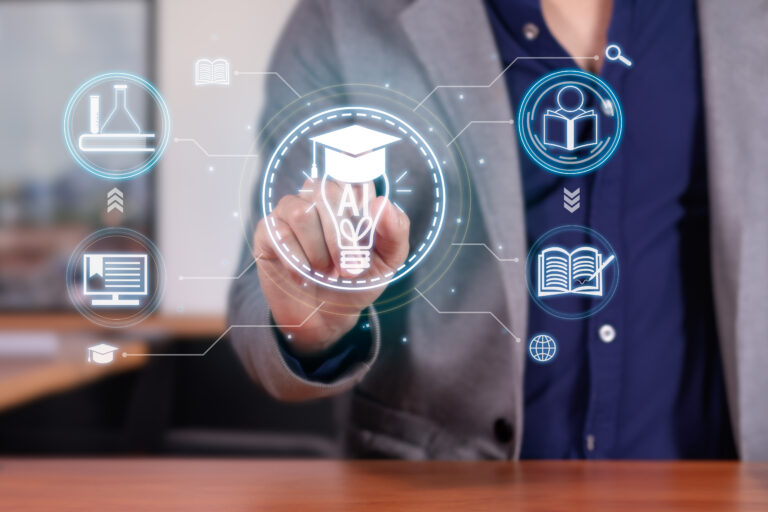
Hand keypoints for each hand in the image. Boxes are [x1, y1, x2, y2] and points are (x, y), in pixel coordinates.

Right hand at [253, 179, 409, 354]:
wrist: (327, 317)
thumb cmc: (357, 281)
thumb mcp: (387, 262)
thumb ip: (395, 233)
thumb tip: (384, 204)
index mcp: (350, 197)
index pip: (355, 178)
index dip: (362, 204)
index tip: (366, 236)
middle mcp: (319, 196)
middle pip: (328, 193)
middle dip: (342, 239)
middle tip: (349, 271)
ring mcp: (290, 211)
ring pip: (302, 212)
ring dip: (318, 251)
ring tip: (325, 273)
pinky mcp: (268, 231)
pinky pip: (280, 234)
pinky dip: (297, 262)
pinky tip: (304, 277)